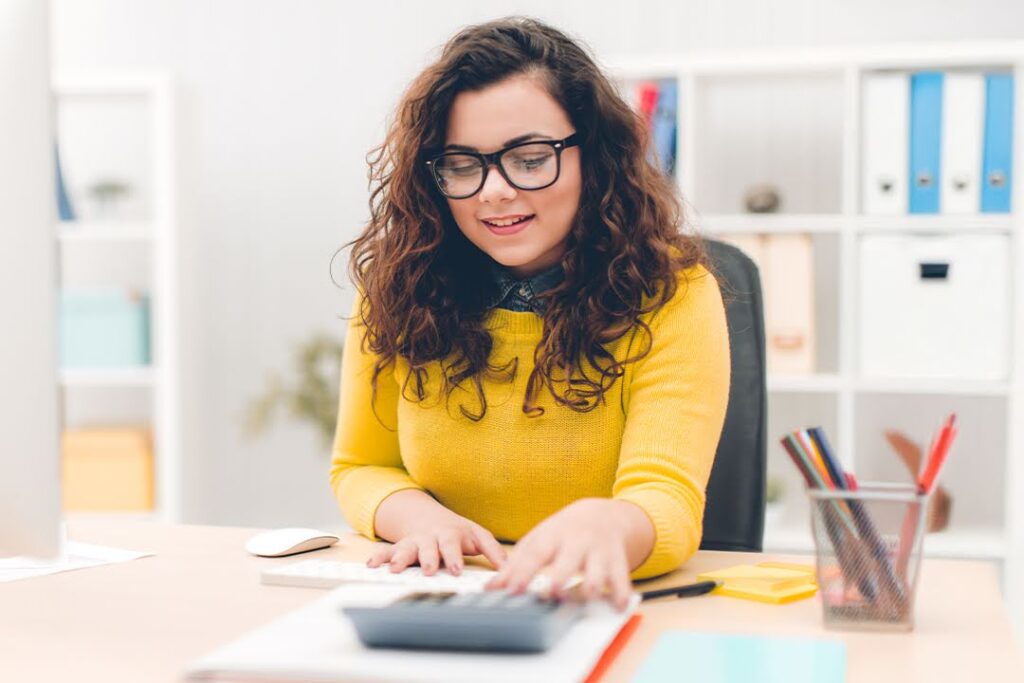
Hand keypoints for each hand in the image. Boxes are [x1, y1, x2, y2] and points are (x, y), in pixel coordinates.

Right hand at [367, 493, 506, 575]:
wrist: (429, 517)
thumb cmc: (458, 531)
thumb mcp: (478, 536)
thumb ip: (494, 551)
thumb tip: (509, 568)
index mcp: (450, 535)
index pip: (453, 545)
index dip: (454, 556)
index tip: (456, 569)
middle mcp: (430, 538)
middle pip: (428, 547)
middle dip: (427, 558)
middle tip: (428, 570)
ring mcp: (414, 542)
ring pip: (406, 549)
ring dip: (399, 558)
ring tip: (393, 569)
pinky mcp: (400, 547)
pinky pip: (386, 550)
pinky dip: (379, 557)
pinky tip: (371, 564)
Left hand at [485, 498, 645, 610]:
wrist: (603, 514)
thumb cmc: (563, 533)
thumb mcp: (539, 541)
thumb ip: (516, 565)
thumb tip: (492, 588)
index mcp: (553, 536)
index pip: (535, 554)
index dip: (523, 572)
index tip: (511, 591)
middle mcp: (576, 542)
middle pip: (568, 559)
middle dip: (561, 575)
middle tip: (551, 593)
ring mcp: (598, 551)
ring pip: (598, 569)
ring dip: (593, 584)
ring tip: (587, 597)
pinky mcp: (618, 561)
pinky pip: (622, 577)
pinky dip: (622, 592)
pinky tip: (618, 606)